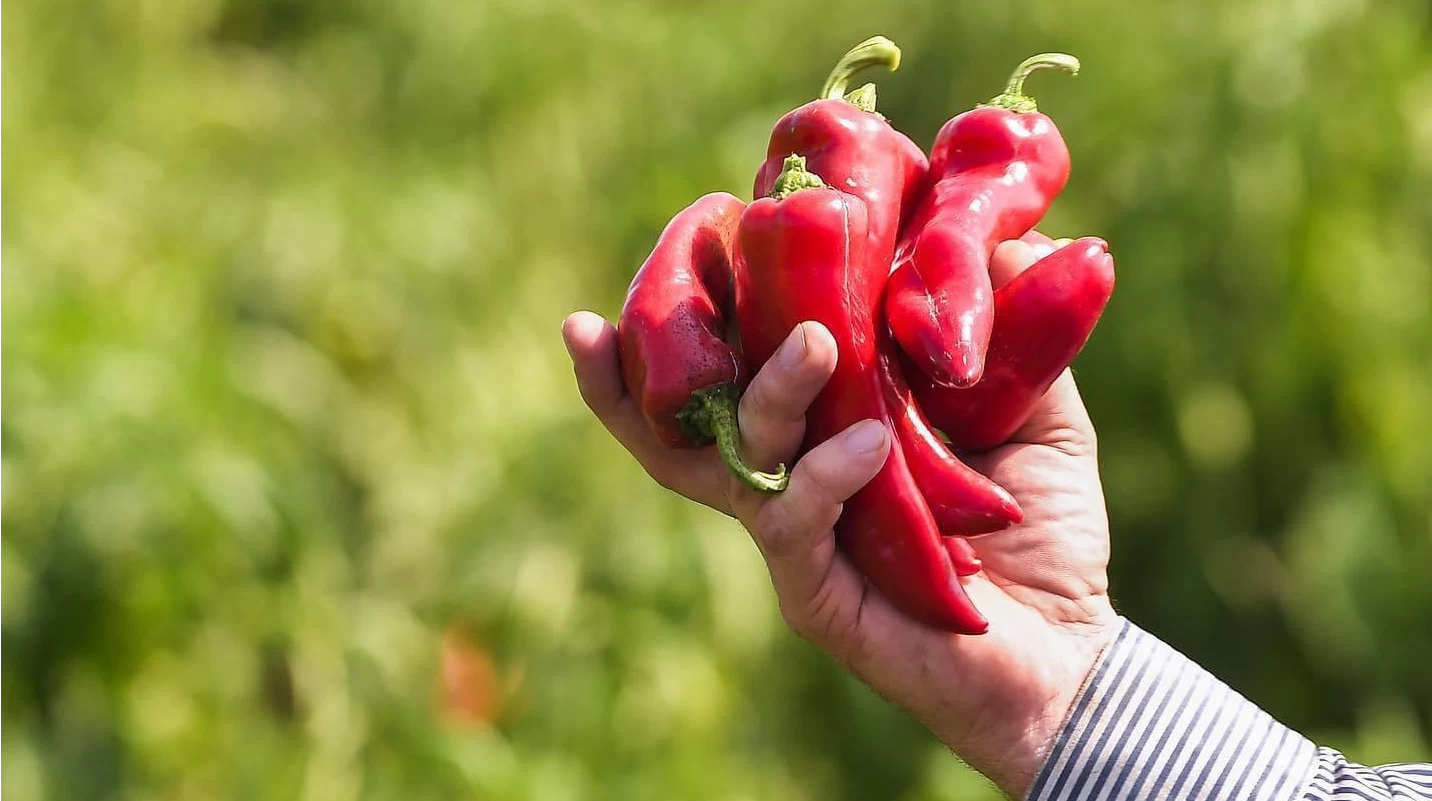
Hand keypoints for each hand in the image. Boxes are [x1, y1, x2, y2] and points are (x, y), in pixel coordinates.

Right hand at [562, 238, 1117, 798]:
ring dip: (767, 394)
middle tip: (649, 292)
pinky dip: (824, 476)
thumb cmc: (1040, 526)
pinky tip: (866, 443)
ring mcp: (795, 539)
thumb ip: (1008, 328)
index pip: (731, 370)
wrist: (1069, 646)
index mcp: (817, 430)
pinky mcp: (815, 594)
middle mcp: (787, 480)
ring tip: (814, 343)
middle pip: (679, 427)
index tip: (682, 237)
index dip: (685, 317)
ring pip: (735, 463)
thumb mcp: (1035, 406)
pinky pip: (794, 526)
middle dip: (638, 368)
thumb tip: (993, 232)